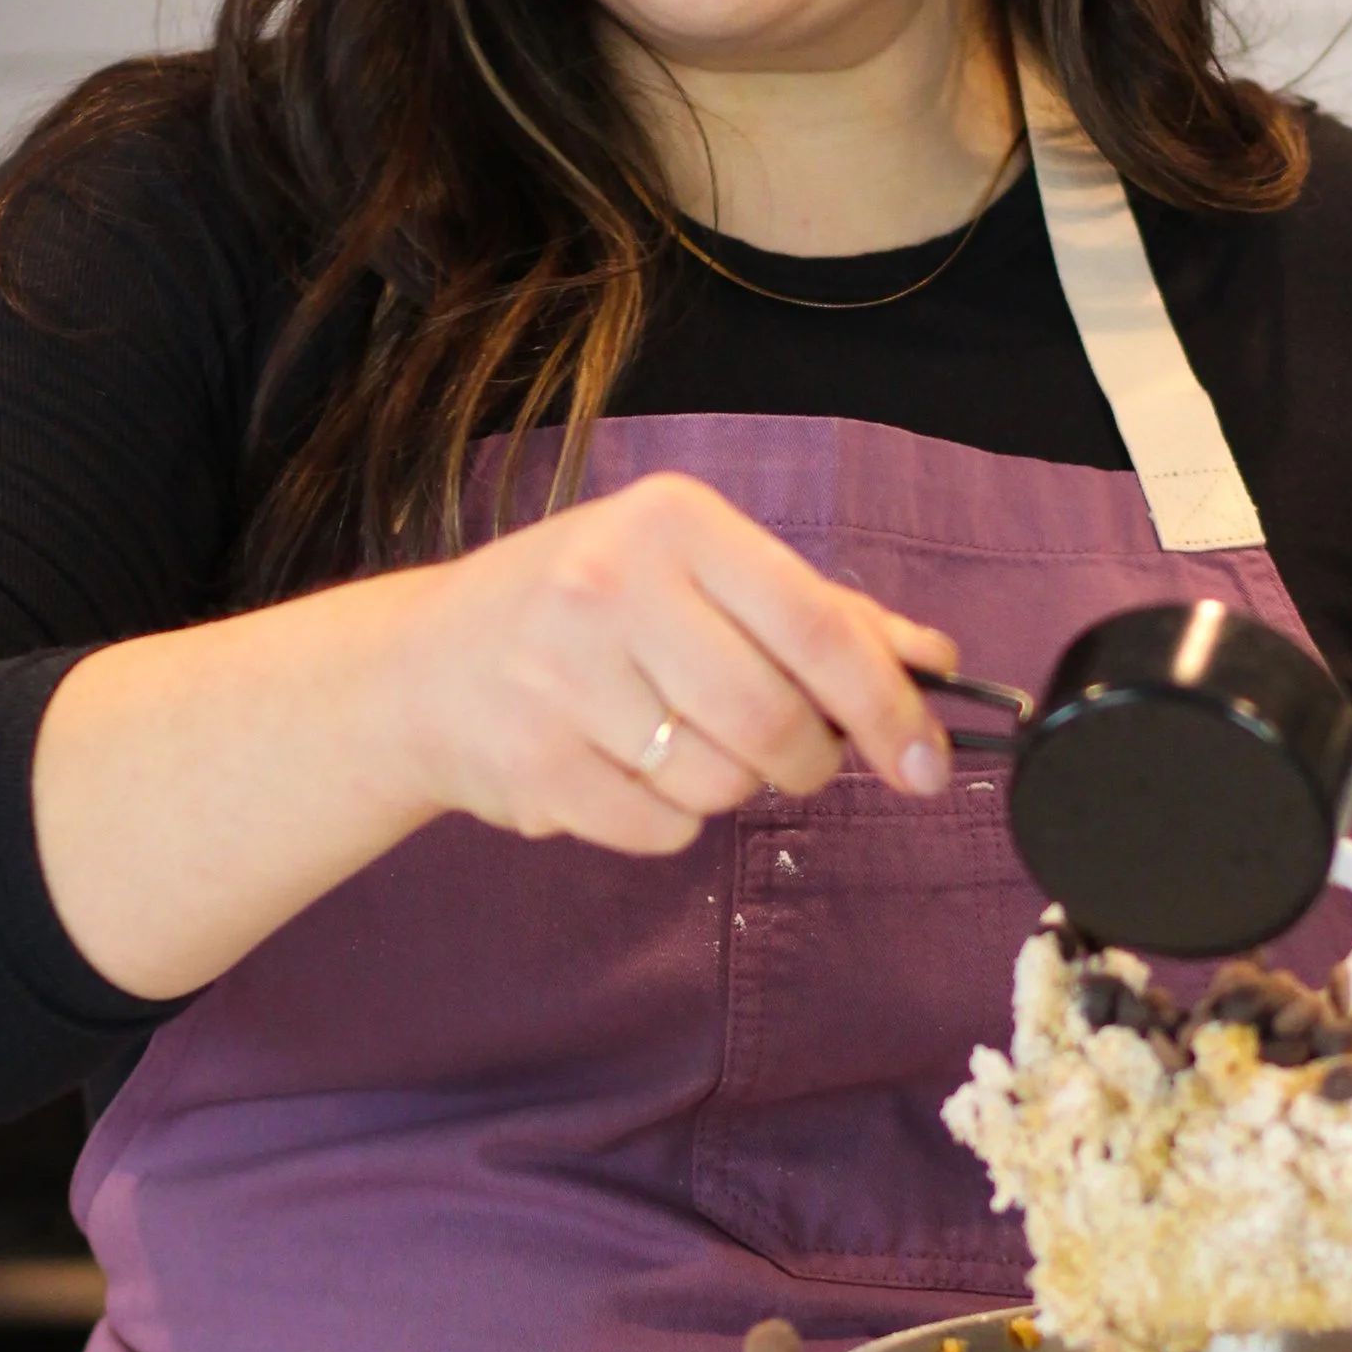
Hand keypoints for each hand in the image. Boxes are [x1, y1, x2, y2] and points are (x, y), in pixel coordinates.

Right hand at [390, 468, 957, 853]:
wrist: (420, 666)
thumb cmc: (583, 612)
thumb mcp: (694, 574)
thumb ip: (817, 613)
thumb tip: (931, 659)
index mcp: (673, 522)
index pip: (816, 626)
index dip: (886, 706)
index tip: (926, 763)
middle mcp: (612, 583)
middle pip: (775, 720)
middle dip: (804, 760)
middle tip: (784, 753)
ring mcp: (563, 675)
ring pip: (720, 784)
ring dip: (723, 786)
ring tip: (668, 741)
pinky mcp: (533, 762)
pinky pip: (661, 829)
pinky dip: (663, 819)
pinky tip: (617, 769)